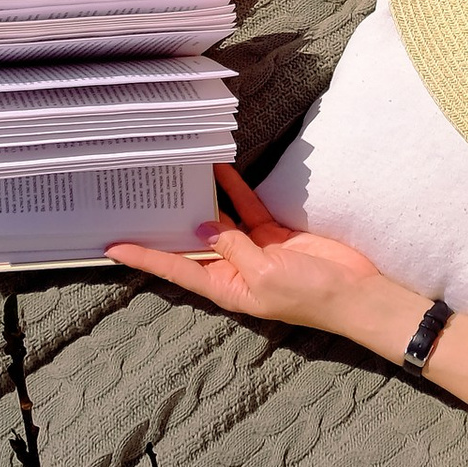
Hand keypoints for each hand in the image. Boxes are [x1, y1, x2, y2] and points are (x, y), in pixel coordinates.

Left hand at [109, 168, 405, 348]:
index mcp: (226, 288)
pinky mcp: (274, 236)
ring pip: (219, 222)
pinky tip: (220, 171)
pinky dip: (235, 191)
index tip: (112, 247)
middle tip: (139, 199)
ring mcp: (254, 252)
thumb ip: (233, 248)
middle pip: (192, 245)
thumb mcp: (264, 275)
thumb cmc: (310, 295)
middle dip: (169, 225)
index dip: (144, 258)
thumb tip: (205, 228)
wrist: (355, 292)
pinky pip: (247, 210)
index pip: (176, 270)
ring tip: (177, 175)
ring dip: (202, 201)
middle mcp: (233, 270)